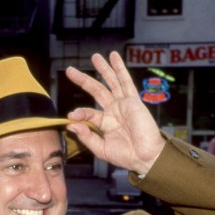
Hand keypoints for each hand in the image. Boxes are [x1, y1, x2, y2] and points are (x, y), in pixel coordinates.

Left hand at [65, 51, 165, 175]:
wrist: (144, 157)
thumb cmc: (125, 156)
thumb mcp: (101, 149)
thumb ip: (86, 136)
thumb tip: (71, 124)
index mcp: (105, 123)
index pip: (89, 112)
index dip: (80, 113)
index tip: (71, 116)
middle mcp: (114, 111)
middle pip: (96, 91)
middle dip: (84, 80)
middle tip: (70, 70)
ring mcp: (123, 104)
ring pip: (111, 82)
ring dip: (103, 69)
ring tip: (95, 57)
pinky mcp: (133, 101)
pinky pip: (125, 81)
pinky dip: (119, 69)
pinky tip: (113, 57)